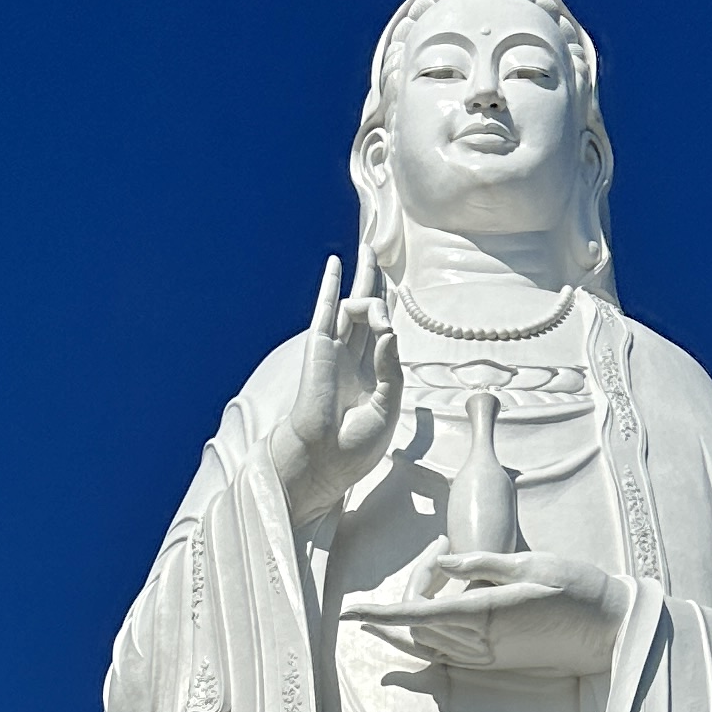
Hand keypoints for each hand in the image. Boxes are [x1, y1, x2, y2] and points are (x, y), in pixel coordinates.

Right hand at [265, 251, 400, 523]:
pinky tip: (336, 263)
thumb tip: (389, 330)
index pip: (382, 335)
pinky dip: (331, 285)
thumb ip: (390, 367)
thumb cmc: (355, 444)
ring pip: (352, 305)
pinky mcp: (319, 348)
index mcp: (370, 377)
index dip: (388, 314)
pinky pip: (326, 310)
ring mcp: (335, 351)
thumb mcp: (387, 406)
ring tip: (370, 255)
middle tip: (375, 252)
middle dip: (372, 281)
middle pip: (366, 311)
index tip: (393, 301)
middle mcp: (353, 359)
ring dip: (363, 280)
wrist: (324, 458)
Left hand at [345, 546, 631, 677]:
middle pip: (419, 624)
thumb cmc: (578, 588)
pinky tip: (414, 624)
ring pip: (428, 644)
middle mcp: (483, 643)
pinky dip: (423, 639)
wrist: (610, 629)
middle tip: (439, 550)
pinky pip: (447, 656)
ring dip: (413, 615)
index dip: (380, 613)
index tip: (348, 613)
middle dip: (410, 590)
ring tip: (429, 569)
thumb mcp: (531, 563)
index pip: (419, 614)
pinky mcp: (496, 663)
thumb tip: (441, 564)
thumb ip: (481, 565)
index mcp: (487, 613)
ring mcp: (489, 657)